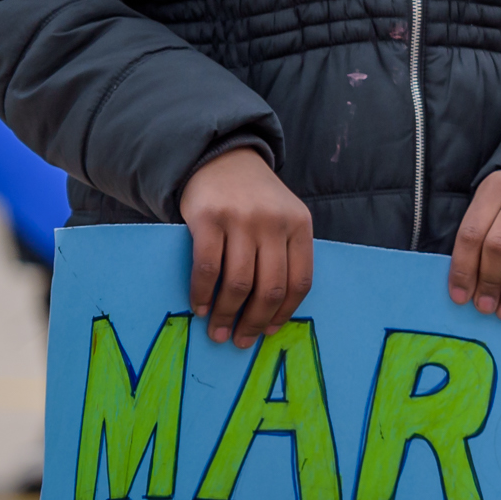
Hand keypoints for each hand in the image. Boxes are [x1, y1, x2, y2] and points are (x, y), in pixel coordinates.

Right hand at [183, 146, 312, 345]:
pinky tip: (200, 307)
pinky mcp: (209, 219)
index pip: (300, 281)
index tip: (270, 332)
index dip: (285, 312)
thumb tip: (274, 310)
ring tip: (217, 330)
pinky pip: (208, 267)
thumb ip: (285, 253)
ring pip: (239, 282)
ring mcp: (242, 220)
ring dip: (226, 314)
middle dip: (254, 322)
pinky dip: (203, 293)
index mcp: (300, 226)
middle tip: (240, 341)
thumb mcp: (284, 218)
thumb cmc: (255, 199)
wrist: (222, 158)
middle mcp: (275, 223)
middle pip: (271, 287)